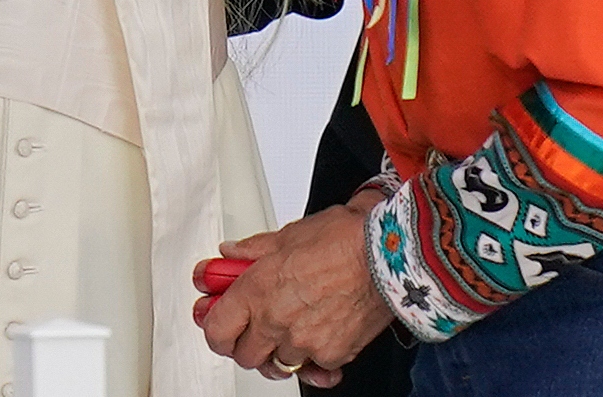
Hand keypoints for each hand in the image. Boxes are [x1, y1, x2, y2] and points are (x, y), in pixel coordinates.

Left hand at [193, 204, 394, 385]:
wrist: (389, 256)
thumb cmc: (344, 239)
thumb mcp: (289, 234)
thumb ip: (253, 250)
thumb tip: (230, 254)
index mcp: (258, 290)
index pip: (216, 330)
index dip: (213, 326)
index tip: (216, 317)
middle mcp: (276, 322)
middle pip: (244, 355)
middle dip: (245, 341)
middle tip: (253, 323)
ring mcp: (304, 343)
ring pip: (277, 364)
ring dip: (279, 350)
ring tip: (290, 327)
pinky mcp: (331, 356)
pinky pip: (312, 369)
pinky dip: (312, 359)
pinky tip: (316, 339)